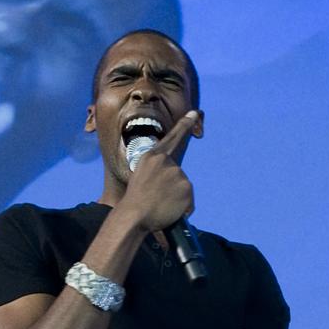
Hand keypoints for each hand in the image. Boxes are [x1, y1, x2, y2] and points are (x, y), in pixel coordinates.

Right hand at [116, 110, 198, 232]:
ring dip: (176, 199)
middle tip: (156, 199)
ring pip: (183, 188)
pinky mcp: (186, 186)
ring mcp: (177, 172)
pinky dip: (182, 209)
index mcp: (151, 157)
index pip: (172, 138)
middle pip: (177, 174)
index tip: (195, 113)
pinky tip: (169, 210)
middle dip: (171, 189)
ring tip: (160, 206)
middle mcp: (165, 161)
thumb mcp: (142, 180)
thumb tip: (173, 182)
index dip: (185, 124)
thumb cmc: (135, 203)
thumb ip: (157, 173)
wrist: (134, 216)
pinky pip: (189, 201)